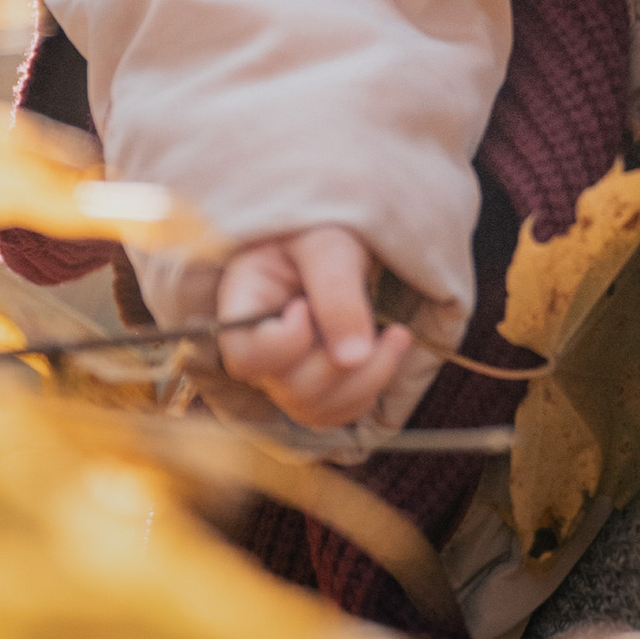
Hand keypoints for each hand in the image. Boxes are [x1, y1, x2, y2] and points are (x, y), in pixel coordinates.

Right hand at [213, 225, 412, 425]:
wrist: (336, 231)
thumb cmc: (319, 227)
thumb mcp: (328, 245)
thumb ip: (337, 294)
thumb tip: (354, 357)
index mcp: (242, 304)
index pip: (245, 356)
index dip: (284, 344)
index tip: (308, 305)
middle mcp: (258, 347)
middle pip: (288, 388)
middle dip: (342, 365)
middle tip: (380, 325)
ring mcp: (284, 372)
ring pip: (316, 409)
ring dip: (366, 380)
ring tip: (397, 335)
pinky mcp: (313, 385)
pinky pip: (337, 412)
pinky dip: (369, 388)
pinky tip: (389, 349)